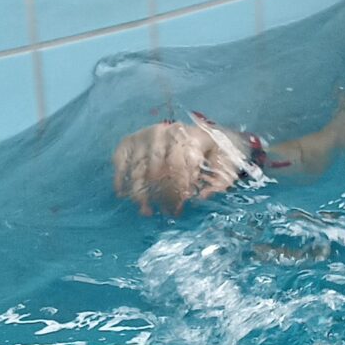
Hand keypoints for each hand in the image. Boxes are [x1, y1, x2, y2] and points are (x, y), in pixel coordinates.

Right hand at [111, 117, 253, 216]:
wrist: (198, 132)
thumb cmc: (211, 153)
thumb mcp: (224, 164)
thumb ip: (219, 182)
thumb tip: (202, 198)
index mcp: (189, 136)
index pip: (180, 164)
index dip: (180, 188)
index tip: (181, 206)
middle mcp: (165, 132)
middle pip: (158, 168)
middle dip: (161, 195)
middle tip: (166, 212)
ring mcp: (145, 135)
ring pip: (138, 168)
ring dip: (140, 193)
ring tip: (146, 212)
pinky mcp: (130, 140)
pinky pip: (120, 160)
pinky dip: (120, 178)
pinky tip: (123, 195)